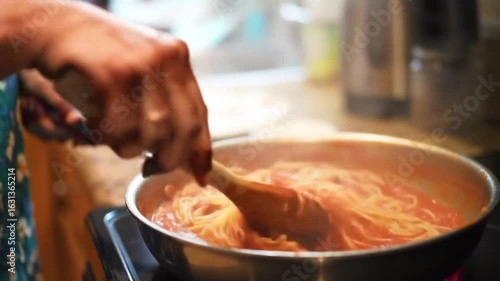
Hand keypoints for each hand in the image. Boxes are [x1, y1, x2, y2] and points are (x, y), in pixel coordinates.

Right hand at [29, 2, 211, 183]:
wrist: (57, 27)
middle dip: (168, 159)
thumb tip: (185, 155)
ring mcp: (139, 65)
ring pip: (151, 133)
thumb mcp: (142, 70)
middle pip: (182, 128)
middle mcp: (164, 58)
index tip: (200, 176)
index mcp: (177, 57)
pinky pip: (118, 128)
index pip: (199, 113)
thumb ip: (165, 102)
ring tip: (116, 140)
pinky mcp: (111, 74)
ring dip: (131, 149)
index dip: (201, 151)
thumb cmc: (101, 58)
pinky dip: (107, 138)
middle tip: (152, 168)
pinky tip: (96, 128)